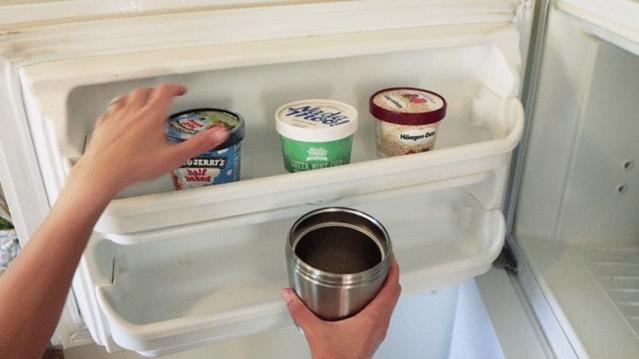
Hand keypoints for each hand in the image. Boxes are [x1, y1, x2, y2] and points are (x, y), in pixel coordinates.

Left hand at [70, 83, 229, 196]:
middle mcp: (133, 111)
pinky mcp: (103, 126)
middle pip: (145, 91)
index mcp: (152, 114)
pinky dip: (117, 108)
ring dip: (136, 95)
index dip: (175, 88)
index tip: (180, 89)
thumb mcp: (174, 156)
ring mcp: (116, 117)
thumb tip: (219, 134)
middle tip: (162, 93)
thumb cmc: (135, 165)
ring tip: (141, 98)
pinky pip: (110, 110)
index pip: (166, 91)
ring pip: (126, 97)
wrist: (103, 172)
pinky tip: (117, 114)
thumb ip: (199, 144)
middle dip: (155, 90)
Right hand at [282, 258, 400, 358]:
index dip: (394, 269)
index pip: (392, 288)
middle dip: (391, 276)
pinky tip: (366, 303)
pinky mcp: (373, 339)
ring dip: (386, 290)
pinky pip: (383, 316)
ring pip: (390, 306)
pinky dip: (380, 304)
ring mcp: (378, 333)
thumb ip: (300, 311)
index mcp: (372, 319)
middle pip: (394, 295)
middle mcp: (379, 326)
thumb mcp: (315, 332)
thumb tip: (290, 295)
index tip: (391, 257)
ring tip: (377, 279)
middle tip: (384, 263)